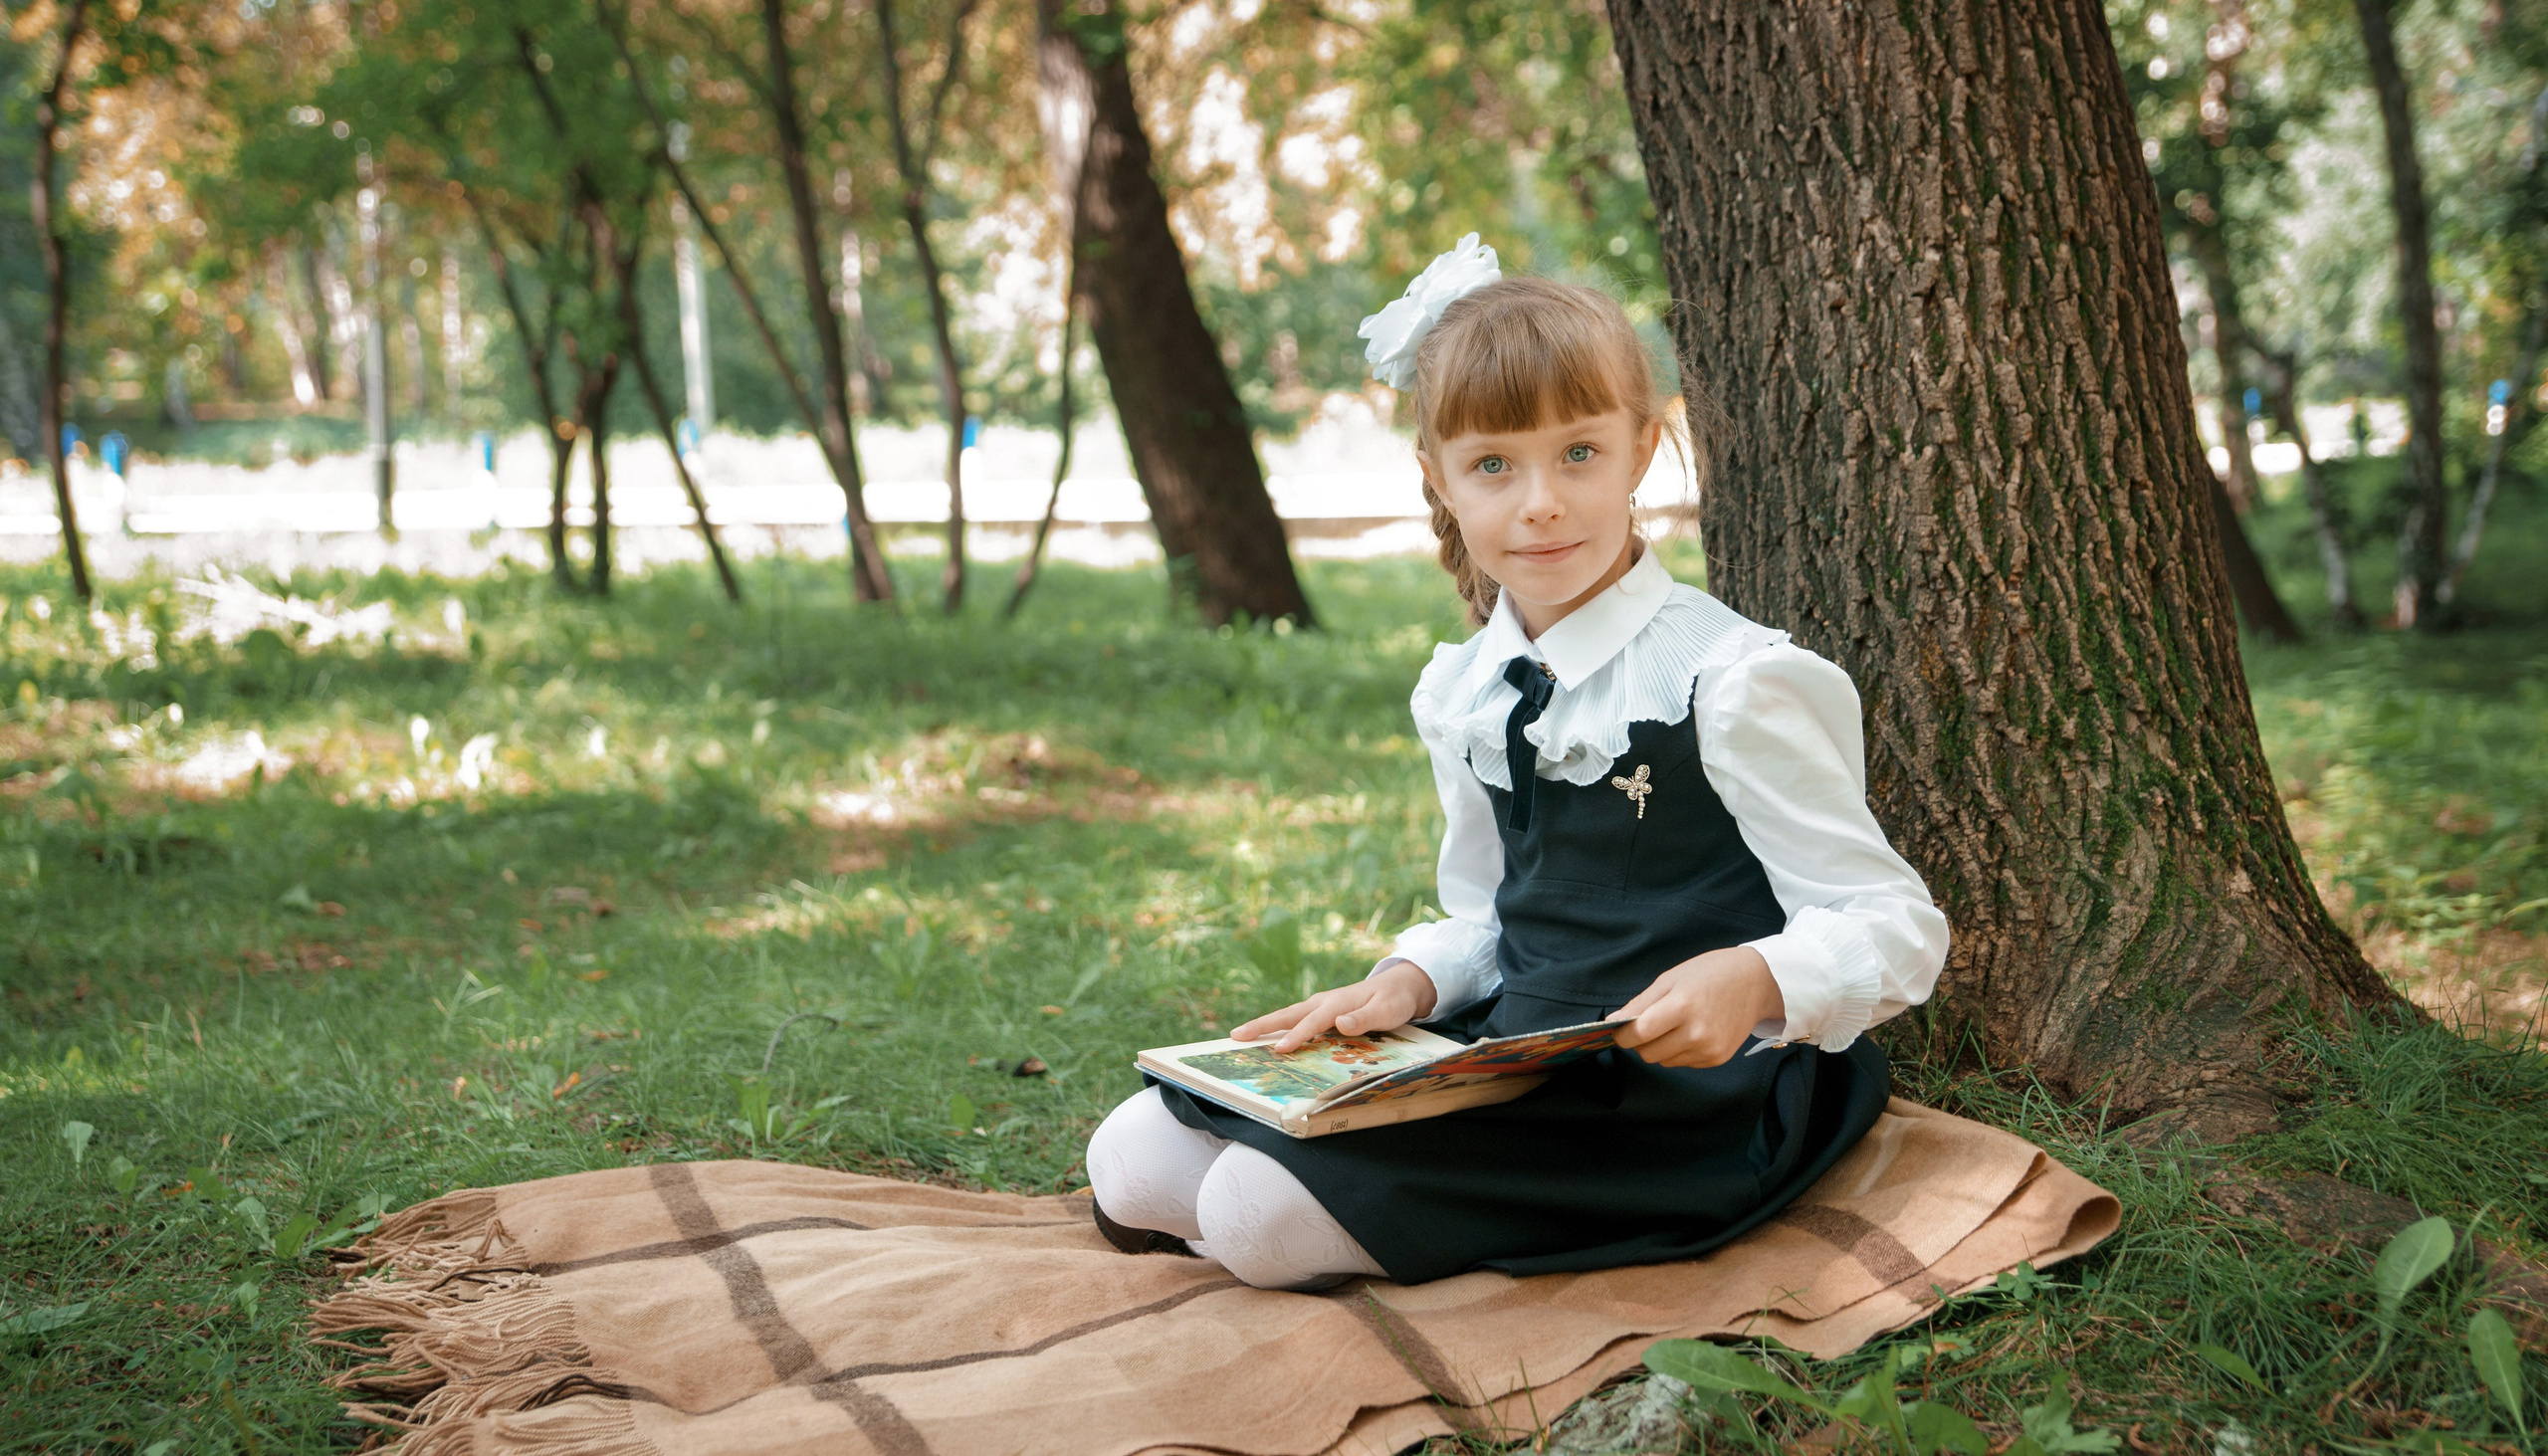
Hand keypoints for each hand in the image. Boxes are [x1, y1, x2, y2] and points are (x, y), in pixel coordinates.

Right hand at [1232, 960, 1439, 1052]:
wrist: (1400, 985)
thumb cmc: (1393, 1000)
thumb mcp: (1386, 1010)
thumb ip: (1363, 1018)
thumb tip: (1340, 1024)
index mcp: (1336, 1003)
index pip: (1311, 1023)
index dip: (1295, 1037)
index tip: (1278, 1050)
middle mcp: (1323, 1002)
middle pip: (1287, 1015)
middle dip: (1261, 1025)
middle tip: (1235, 1035)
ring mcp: (1321, 1006)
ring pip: (1288, 1016)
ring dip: (1265, 1025)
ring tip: (1242, 1035)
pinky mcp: (1323, 1012)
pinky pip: (1296, 1020)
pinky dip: (1279, 1027)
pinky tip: (1270, 1038)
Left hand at [1608, 947, 1785, 1068]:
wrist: (1755, 982)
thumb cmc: (1709, 974)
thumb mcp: (1670, 979)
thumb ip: (1641, 1004)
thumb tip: (1613, 1023)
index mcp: (1682, 1006)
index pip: (1639, 1034)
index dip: (1623, 1034)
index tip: (1619, 1030)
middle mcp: (1697, 1033)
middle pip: (1648, 1053)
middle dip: (1640, 1041)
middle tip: (1650, 1023)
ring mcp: (1709, 1049)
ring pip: (1664, 1060)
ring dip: (1661, 1047)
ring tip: (1676, 1023)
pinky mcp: (1718, 1058)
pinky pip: (1683, 1063)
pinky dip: (1680, 1051)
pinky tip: (1693, 1031)